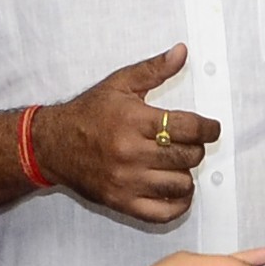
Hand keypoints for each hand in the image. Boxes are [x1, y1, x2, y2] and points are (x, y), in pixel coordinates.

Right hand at [40, 47, 212, 224]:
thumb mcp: (119, 84)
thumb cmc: (88, 114)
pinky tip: (178, 190)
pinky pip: (164, 212)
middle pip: (188, 156)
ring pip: (180, 184)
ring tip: (178, 163)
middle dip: (196, 148)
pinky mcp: (122, 202)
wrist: (53, 145)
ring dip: (186, 173)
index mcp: (134, 121)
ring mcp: (127, 181)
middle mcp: (131, 153)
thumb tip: (182, 52)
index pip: (189, 128)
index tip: (212, 128)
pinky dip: (179, 204)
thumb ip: (154, 69)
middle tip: (189, 143)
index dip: (208, 128)